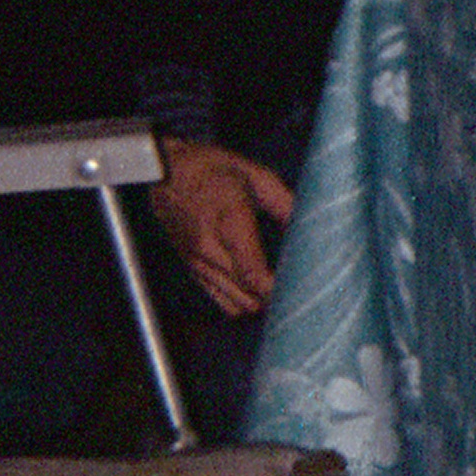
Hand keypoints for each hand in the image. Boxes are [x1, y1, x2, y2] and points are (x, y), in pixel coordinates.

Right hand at [147, 137, 294, 317]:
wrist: (165, 172)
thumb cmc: (215, 171)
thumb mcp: (257, 176)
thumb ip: (285, 204)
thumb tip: (310, 229)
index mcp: (229, 221)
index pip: (252, 272)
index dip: (278, 289)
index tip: (302, 289)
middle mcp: (209, 247)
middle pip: (247, 295)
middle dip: (277, 298)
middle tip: (302, 289)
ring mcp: (197, 261)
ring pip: (235, 304)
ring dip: (261, 302)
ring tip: (283, 290)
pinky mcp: (191, 268)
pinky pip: (220, 300)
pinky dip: (242, 301)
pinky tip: (259, 290)